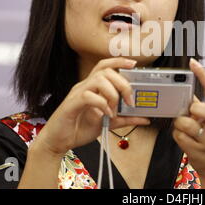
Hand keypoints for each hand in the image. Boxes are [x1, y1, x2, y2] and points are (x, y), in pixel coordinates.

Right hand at [32, 57, 150, 156]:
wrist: (58, 142)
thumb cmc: (79, 129)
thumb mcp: (108, 123)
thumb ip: (125, 119)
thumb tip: (145, 118)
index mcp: (92, 87)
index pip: (104, 66)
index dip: (119, 62)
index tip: (133, 64)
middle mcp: (84, 86)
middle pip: (105, 71)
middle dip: (122, 83)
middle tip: (129, 100)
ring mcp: (76, 94)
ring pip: (97, 79)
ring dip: (112, 93)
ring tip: (115, 109)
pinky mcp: (71, 105)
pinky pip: (88, 96)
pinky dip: (101, 104)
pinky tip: (106, 114)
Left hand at [172, 58, 204, 187]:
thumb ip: (199, 107)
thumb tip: (183, 93)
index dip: (202, 74)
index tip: (192, 62)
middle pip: (198, 108)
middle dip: (190, 111)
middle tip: (190, 116)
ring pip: (184, 123)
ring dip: (180, 126)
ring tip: (186, 130)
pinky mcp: (197, 150)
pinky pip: (178, 136)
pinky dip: (178, 137)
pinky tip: (186, 140)